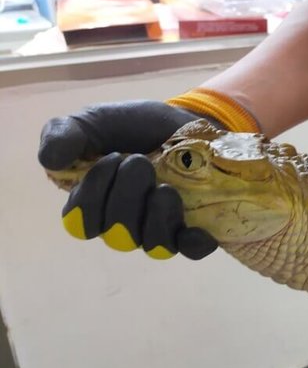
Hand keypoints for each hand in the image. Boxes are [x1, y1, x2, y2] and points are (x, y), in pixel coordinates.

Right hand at [38, 100, 217, 259]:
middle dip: (126, 195)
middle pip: (118, 235)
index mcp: (93, 202)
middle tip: (138, 161)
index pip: (81, 224)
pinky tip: (197, 232)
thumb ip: (64, 135)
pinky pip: (191, 249)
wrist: (179, 118)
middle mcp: (125, 222)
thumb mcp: (92, 122)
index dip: (92, 200)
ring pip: (153, 244)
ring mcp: (160, 225)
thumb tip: (50, 160)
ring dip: (157, 215)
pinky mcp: (193, 224)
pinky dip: (194, 244)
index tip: (108, 161)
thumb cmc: (129, 126)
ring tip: (164, 186)